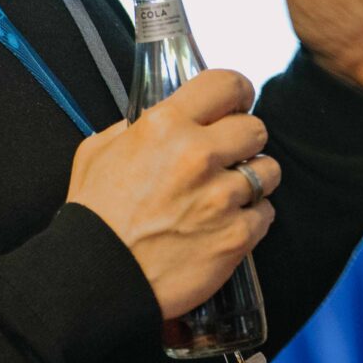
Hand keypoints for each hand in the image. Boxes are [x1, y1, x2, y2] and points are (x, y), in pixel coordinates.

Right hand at [67, 69, 280, 318]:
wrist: (97, 277)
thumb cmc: (94, 217)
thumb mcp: (95, 153)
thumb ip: (132, 128)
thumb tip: (156, 119)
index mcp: (163, 127)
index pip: (226, 85)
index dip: (236, 92)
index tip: (236, 103)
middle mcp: (198, 155)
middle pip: (256, 129)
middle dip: (243, 142)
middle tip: (225, 158)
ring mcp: (222, 197)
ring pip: (268, 172)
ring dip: (251, 182)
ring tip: (224, 196)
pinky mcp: (237, 234)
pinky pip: (265, 214)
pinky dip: (248, 219)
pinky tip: (221, 226)